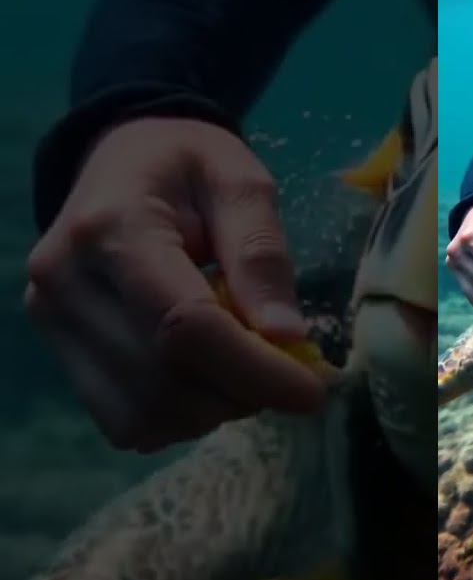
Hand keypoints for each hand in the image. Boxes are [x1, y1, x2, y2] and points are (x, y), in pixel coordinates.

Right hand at [25, 117, 325, 452]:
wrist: (122, 158)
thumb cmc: (191, 165)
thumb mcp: (243, 184)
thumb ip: (262, 255)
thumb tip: (286, 338)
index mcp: (113, 226)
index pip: (182, 325)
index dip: (254, 371)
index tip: (312, 390)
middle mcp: (68, 282)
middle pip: (162, 380)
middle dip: (242, 393)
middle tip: (288, 373)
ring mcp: (53, 322)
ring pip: (141, 414)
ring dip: (213, 410)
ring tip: (246, 367)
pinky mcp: (57, 352)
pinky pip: (123, 420)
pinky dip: (180, 416)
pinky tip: (208, 377)